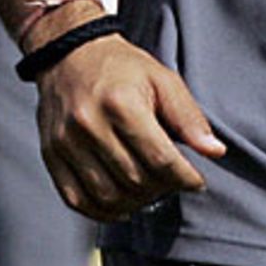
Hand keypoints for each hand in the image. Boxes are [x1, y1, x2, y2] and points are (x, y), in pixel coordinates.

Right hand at [35, 34, 225, 220]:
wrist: (70, 55)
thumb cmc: (123, 68)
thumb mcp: (163, 80)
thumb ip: (189, 117)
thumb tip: (215, 152)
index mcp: (121, 103)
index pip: (159, 159)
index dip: (184, 178)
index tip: (196, 181)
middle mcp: (89, 124)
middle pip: (135, 180)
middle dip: (162, 189)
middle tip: (172, 182)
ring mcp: (65, 142)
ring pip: (108, 196)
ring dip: (136, 203)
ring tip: (150, 190)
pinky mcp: (51, 155)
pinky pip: (77, 200)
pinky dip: (102, 211)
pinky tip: (122, 203)